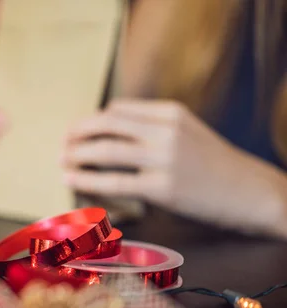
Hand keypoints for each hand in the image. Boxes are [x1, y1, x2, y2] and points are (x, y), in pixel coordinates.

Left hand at [62, 99, 286, 236]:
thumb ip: (152, 128)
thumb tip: (107, 133)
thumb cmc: (214, 165)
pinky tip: (70, 179)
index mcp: (170, 112)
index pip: (118, 109)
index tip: (77, 132)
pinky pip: (114, 181)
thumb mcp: (187, 132)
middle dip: (77, 133)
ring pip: (106, 149)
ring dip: (77, 154)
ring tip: (62, 161)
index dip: (91, 121)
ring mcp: (165, 158)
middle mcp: (166, 130)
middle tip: (62, 145)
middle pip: (106, 123)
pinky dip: (86, 179)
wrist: (251, 192)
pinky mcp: (163, 187)